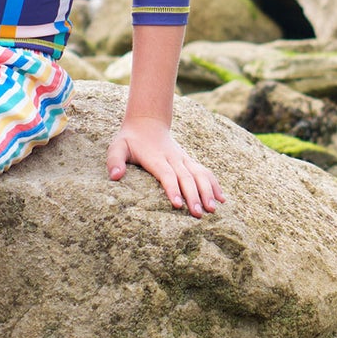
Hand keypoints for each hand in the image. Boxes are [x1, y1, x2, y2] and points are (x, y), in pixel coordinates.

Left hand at [106, 118, 225, 216]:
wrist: (147, 123)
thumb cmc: (129, 140)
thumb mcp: (117, 147)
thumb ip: (114, 161)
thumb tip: (115, 176)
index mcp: (155, 158)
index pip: (166, 174)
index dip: (172, 188)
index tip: (177, 204)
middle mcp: (172, 158)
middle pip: (186, 177)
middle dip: (193, 195)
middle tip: (198, 214)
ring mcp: (183, 159)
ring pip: (199, 174)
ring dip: (207, 191)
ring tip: (213, 209)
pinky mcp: (189, 161)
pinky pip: (204, 172)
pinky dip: (214, 184)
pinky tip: (222, 198)